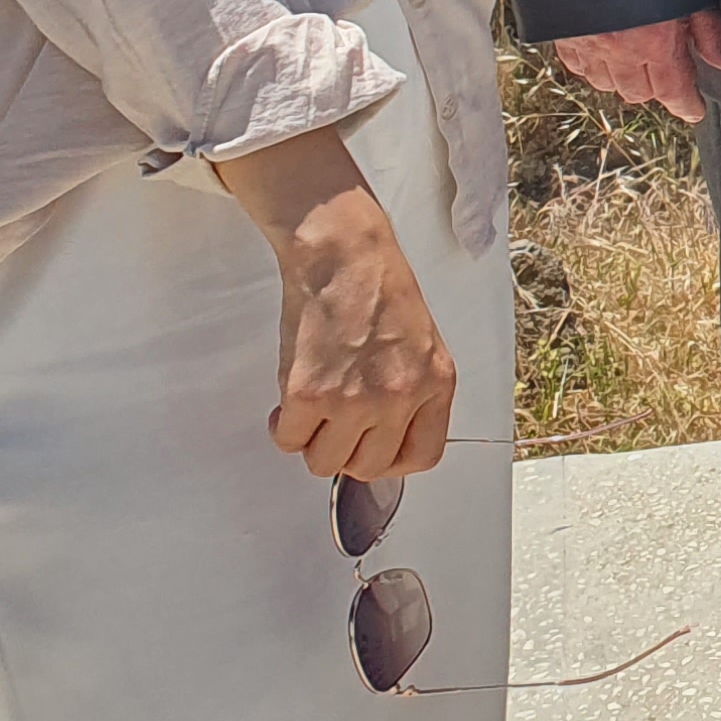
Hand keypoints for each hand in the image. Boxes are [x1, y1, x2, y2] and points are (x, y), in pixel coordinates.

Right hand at [213, 127, 457, 480]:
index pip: (422, 456)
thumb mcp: (422, 344)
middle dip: (346, 450)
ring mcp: (354, 400)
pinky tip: (291, 399)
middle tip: (334, 423)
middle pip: (367, 467)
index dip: (390, 459)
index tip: (372, 446)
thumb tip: (385, 437)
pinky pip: (290, 441)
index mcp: (436, 383)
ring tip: (313, 408)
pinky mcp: (310, 394)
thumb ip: (413, 392)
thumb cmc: (380, 287)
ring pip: (324, 462)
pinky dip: (284, 426)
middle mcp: (400, 397)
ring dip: (313, 440)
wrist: (345, 254)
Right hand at [552, 8, 720, 121]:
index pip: (673, 91)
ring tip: (640, 61)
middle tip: (671, 73)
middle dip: (659, 89)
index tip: (694, 109)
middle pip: (640, 93)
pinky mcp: (561, 32)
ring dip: (626, 79)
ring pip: (607, 84)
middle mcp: (617, 49)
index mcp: (653, 41)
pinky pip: (578, 67)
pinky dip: (595, 68)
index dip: (686, 104)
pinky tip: (607, 53)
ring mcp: (585, 42)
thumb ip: (710, 31)